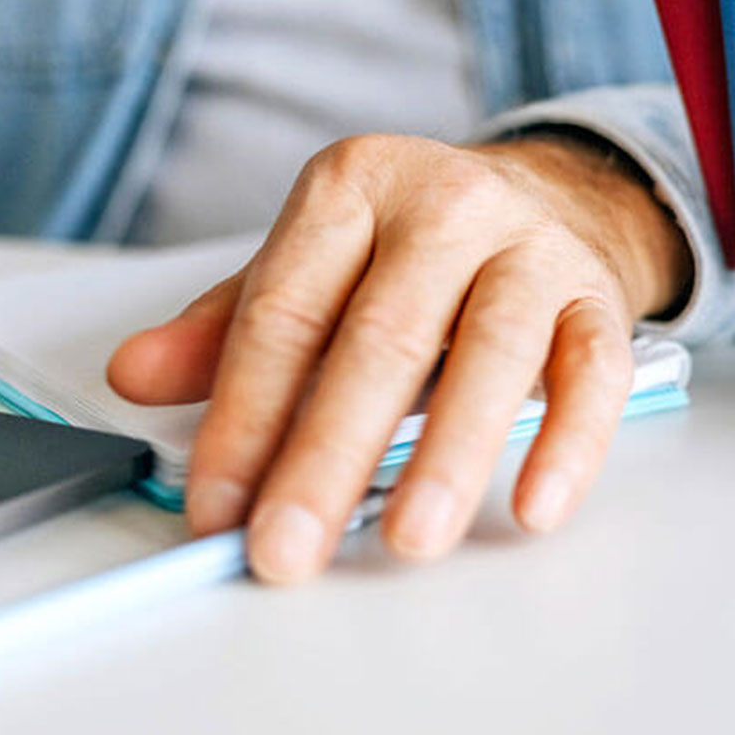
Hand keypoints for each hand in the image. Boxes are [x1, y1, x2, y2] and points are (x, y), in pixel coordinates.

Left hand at [107, 134, 691, 582]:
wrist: (555, 199)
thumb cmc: (416, 249)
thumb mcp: (317, 264)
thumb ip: (230, 325)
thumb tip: (134, 376)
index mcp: (356, 186)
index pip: (287, 310)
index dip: (246, 416)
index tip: (218, 508)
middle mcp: (449, 204)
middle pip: (382, 336)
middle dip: (328, 455)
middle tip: (288, 547)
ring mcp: (534, 247)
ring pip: (493, 350)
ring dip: (449, 454)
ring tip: (409, 538)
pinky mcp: (600, 297)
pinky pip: (592, 373)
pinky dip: (568, 443)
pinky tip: (533, 507)